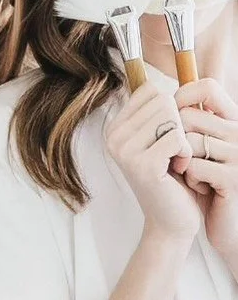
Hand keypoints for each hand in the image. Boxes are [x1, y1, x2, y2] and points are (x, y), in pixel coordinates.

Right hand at [105, 82, 201, 243]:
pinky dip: (187, 151)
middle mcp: (113, 137)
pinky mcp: (142, 165)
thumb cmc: (172, 179)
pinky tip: (180, 169)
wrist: (171, 221)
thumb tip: (159, 78)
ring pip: (170, 116)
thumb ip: (158, 111)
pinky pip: (177, 136)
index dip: (171, 110)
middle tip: (175, 152)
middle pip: (162, 100)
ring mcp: (124, 151)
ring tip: (177, 160)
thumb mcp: (160, 138)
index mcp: (115, 127)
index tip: (168, 137)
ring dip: (184, 138)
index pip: (151, 90)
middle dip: (179, 124)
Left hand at [176, 78, 237, 257]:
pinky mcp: (234, 178)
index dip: (182, 97)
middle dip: (174, 140)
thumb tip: (150, 91)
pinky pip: (194, 166)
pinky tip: (201, 188)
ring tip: (192, 175)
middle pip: (188, 116)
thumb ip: (183, 120)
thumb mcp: (194, 145)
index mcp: (232, 120)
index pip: (208, 87)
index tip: (170, 119)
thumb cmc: (202, 182)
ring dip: (181, 162)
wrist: (222, 223)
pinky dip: (190, 179)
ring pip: (189, 142)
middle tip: (182, 159)